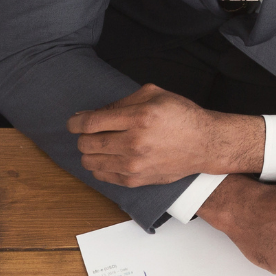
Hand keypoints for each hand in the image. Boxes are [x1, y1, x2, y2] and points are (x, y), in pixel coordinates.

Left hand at [67, 84, 263, 187]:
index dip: (75, 122)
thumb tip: (89, 114)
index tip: (73, 123)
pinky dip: (99, 166)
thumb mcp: (153, 95)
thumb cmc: (179, 116)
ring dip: (89, 153)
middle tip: (90, 133)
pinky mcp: (134, 180)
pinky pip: (102, 176)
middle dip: (82, 137)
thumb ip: (120, 102)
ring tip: (99, 145)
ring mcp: (133, 165)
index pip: (91, 122)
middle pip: (87, 143)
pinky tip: (108, 158)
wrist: (202, 144)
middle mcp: (134, 143)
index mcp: (139, 117)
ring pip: (90, 162)